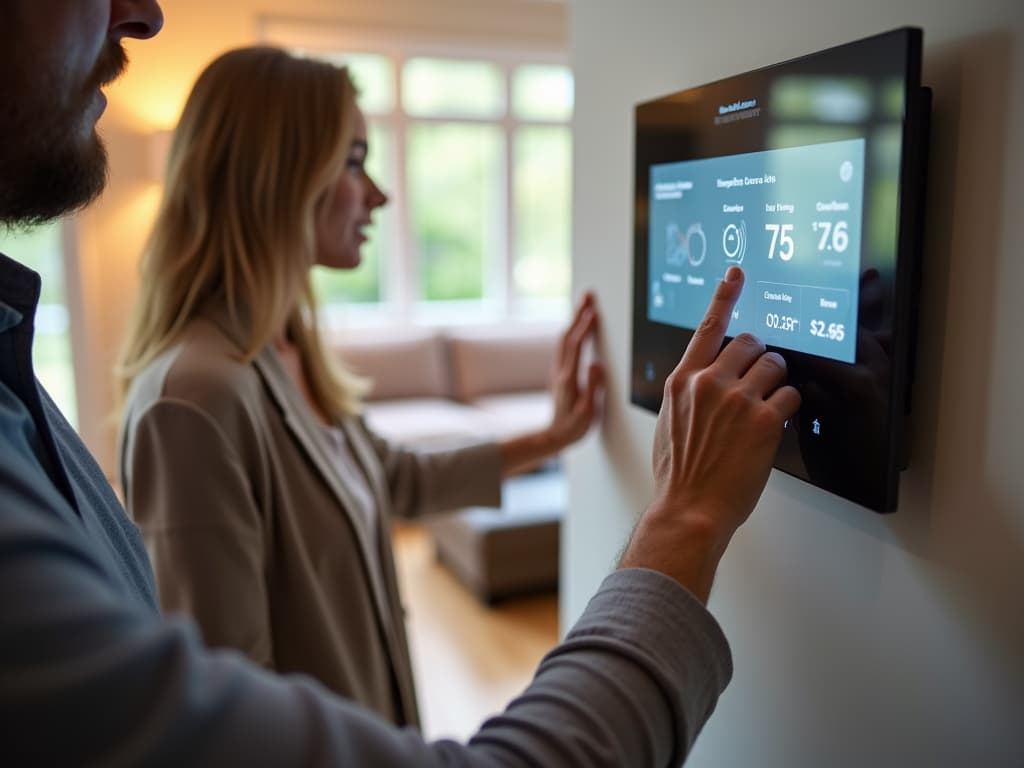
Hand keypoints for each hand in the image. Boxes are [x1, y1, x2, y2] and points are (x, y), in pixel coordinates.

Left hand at [547, 291, 604, 449]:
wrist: (554, 436)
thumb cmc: (573, 427)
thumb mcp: (587, 412)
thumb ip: (593, 388)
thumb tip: (596, 365)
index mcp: (569, 379)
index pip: (576, 347)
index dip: (584, 328)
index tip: (592, 313)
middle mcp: (561, 371)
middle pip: (568, 336)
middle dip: (578, 314)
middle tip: (587, 296)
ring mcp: (559, 371)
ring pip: (564, 338)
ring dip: (574, 319)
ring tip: (584, 304)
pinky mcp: (560, 373)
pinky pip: (564, 345)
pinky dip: (571, 330)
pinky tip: (577, 326)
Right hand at [620, 267, 799, 600]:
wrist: (689, 509)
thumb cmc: (679, 474)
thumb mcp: (669, 424)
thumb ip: (687, 394)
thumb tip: (704, 383)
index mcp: (682, 381)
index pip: (706, 326)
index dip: (725, 295)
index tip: (737, 274)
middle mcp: (709, 382)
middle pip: (750, 342)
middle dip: (759, 358)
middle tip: (759, 381)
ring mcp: (737, 399)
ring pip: (775, 366)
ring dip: (777, 383)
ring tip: (764, 410)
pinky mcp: (764, 420)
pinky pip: (791, 396)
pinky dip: (787, 409)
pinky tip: (773, 428)